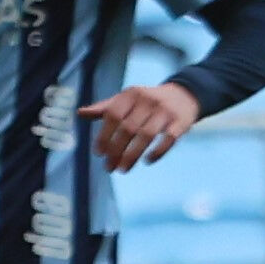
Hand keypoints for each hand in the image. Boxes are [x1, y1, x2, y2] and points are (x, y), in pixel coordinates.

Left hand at [82, 75, 200, 169]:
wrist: (185, 95)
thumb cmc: (147, 101)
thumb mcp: (126, 100)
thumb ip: (105, 108)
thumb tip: (79, 113)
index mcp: (131, 94)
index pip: (113, 115)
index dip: (104, 135)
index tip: (99, 153)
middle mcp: (148, 100)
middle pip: (128, 129)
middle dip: (116, 150)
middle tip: (109, 167)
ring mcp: (166, 111)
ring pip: (146, 136)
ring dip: (132, 155)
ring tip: (122, 169)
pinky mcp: (181, 122)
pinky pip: (169, 139)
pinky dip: (157, 152)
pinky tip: (147, 161)